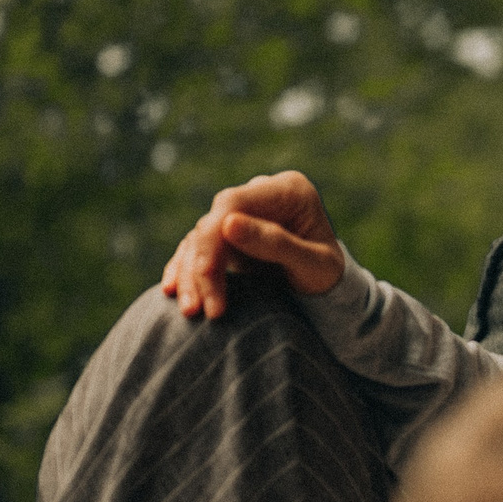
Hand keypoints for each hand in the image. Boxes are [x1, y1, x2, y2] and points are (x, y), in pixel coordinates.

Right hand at [160, 171, 343, 318]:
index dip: (213, 237)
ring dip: (190, 275)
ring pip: (199, 238)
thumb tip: (228, 223)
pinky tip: (173, 292)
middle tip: (201, 308)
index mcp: (287, 190)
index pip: (233, 203)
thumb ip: (277, 243)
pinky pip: (196, 248)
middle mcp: (259, 195)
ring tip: (191, 312)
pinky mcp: (226, 235)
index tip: (207, 273)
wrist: (328, 287)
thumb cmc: (328, 275)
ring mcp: (241, 214)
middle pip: (213, 222)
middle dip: (202, 265)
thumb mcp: (314, 264)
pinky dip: (185, 271)